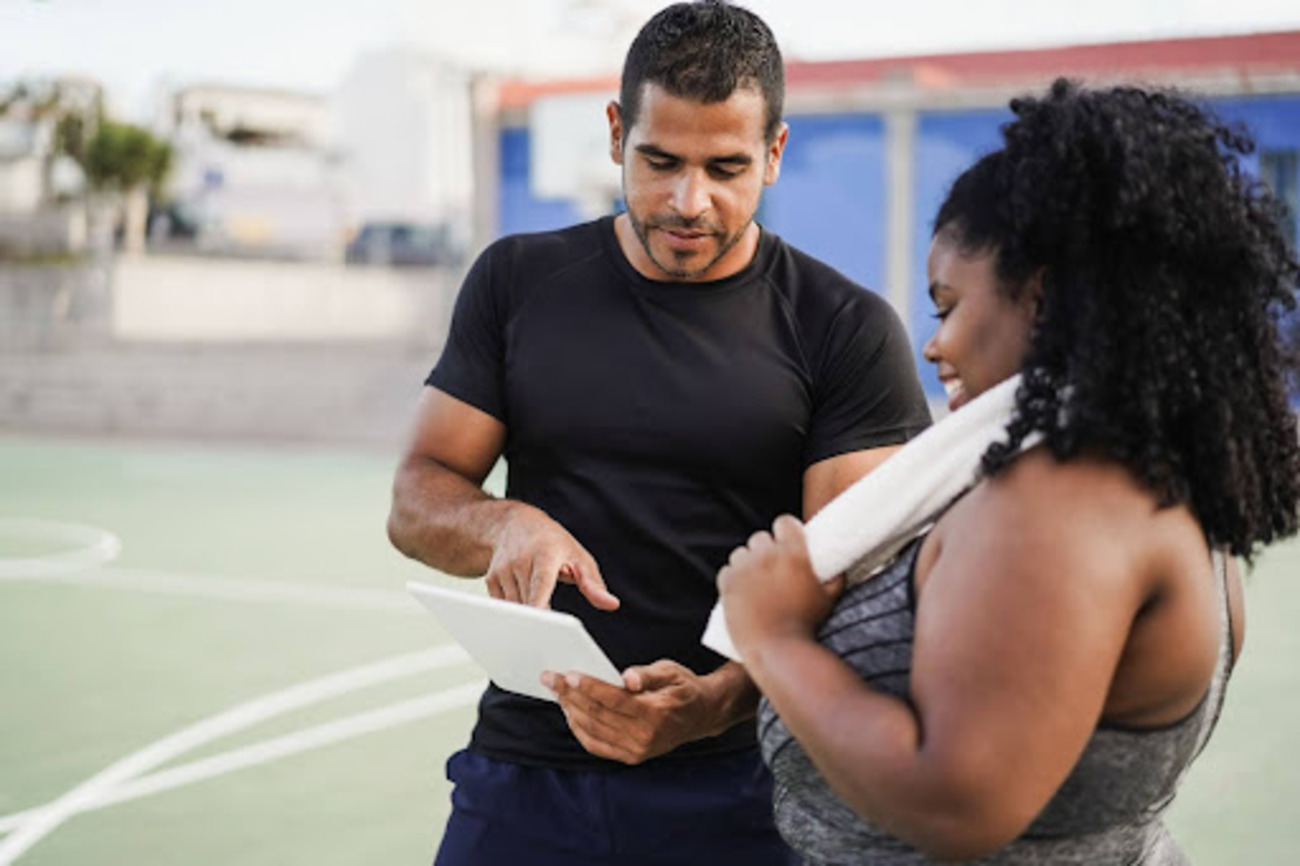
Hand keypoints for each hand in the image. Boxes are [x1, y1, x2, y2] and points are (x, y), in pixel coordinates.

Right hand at [486, 503, 618, 610]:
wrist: (515, 524)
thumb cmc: (552, 542)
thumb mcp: (579, 558)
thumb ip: (594, 584)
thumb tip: (612, 604)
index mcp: (545, 553)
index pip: (541, 582)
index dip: (540, 602)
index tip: (540, 619)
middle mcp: (520, 560)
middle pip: (529, 603)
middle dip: (541, 618)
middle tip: (553, 626)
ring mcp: (502, 569)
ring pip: (517, 608)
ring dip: (530, 611)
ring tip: (539, 595)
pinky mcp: (491, 579)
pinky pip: (505, 606)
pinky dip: (516, 608)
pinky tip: (523, 593)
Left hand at [541, 660, 722, 764]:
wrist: (701, 716)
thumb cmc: (683, 688)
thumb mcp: (671, 671)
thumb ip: (648, 674)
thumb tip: (627, 677)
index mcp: (655, 713)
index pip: (613, 699)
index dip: (588, 687)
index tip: (568, 674)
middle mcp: (645, 736)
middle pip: (597, 714)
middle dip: (570, 695)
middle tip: (550, 678)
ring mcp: (637, 750)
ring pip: (592, 730)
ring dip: (570, 710)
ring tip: (557, 691)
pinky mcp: (631, 757)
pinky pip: (596, 745)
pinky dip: (579, 729)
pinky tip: (569, 712)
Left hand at [716, 515, 842, 656]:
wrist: (777, 651)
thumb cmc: (806, 626)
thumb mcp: (828, 601)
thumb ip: (835, 581)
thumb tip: (840, 570)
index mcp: (793, 554)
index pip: (784, 522)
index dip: (785, 529)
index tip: (787, 538)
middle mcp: (767, 556)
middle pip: (760, 537)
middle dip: (766, 548)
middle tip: (772, 565)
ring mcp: (744, 570)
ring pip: (741, 553)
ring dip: (747, 562)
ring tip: (755, 579)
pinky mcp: (727, 585)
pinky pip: (726, 570)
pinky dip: (732, 577)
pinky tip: (741, 588)